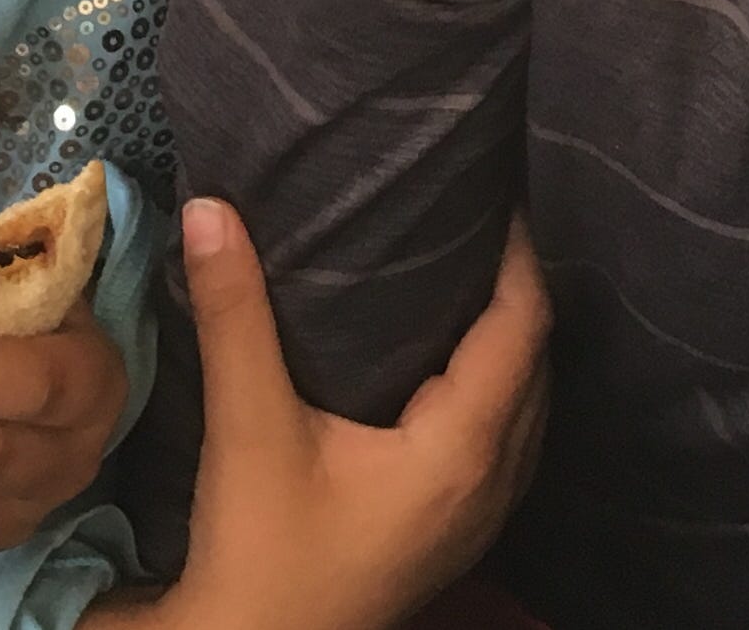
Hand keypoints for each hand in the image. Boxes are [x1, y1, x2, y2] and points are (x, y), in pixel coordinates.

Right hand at [116, 199, 550, 629]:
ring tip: (463, 274)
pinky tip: (446, 363)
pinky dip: (493, 385)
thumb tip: (211, 210)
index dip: (517, 252)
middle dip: (515, 285)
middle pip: (536, 358)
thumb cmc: (261, 555)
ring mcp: (483, 514)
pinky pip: (507, 436)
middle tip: (473, 220)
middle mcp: (493, 480)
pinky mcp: (459, 531)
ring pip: (528, 401)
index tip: (489, 194)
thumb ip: (236, 316)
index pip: (524, 324)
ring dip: (508, 339)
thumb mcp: (248, 430)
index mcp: (464, 448)